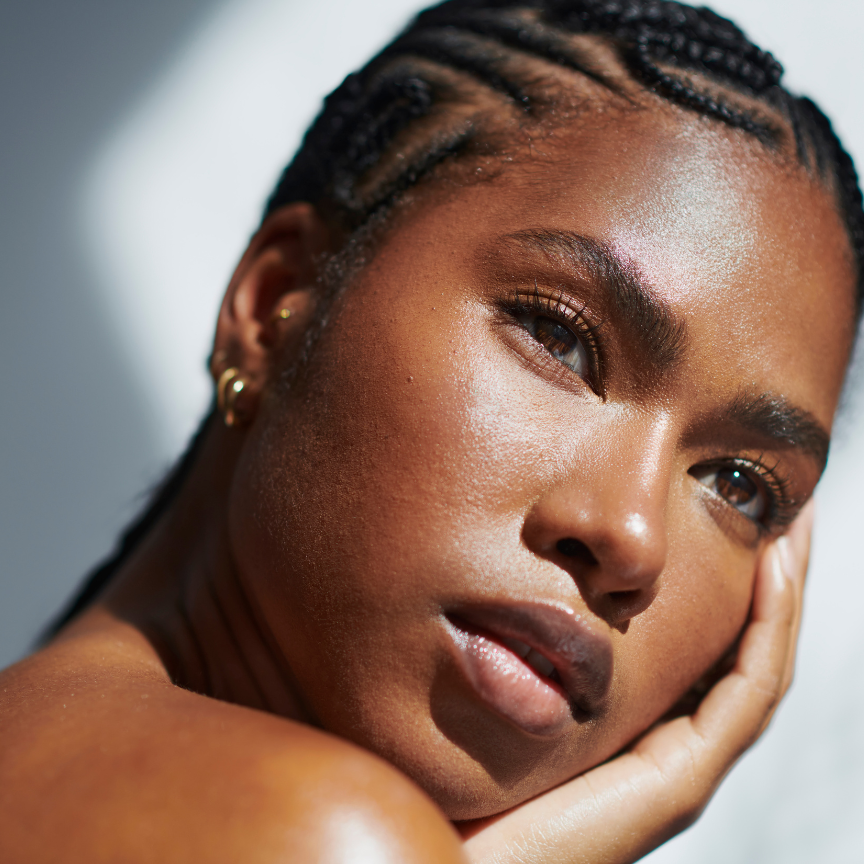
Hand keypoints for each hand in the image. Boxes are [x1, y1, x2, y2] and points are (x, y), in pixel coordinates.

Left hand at [460, 501, 813, 863]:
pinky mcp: (674, 784)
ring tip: (795, 522)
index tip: (730, 507)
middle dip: (768, 578)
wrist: (457, 860)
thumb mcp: (494, 678)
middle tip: (783, 504)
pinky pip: (746, 692)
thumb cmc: (457, 774)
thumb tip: (498, 565)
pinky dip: (769, 624)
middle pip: (739, 649)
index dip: (725, 581)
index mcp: (629, 726)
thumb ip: (512, 637)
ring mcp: (675, 769)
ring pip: (757, 664)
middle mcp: (662, 746)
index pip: (698, 644)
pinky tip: (773, 566)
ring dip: (783, 591)